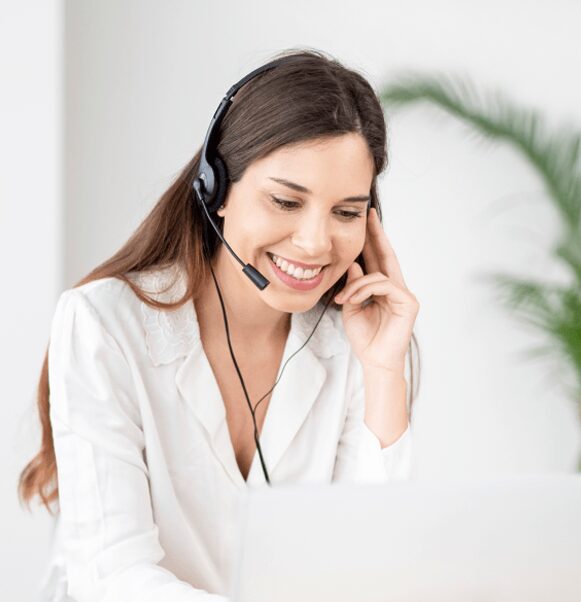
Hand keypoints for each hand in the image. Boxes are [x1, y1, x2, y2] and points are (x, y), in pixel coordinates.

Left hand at [334, 207, 419, 371]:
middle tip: (368, 214)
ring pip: (378, 273)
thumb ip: (353, 285)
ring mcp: (404, 294)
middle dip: (376, 234)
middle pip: (386, 255)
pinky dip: (364, 290)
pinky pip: (383, 285)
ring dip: (356, 284)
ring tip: (343, 299)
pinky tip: (353, 300)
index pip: (377, 259)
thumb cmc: (365, 337)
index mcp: (382, 288)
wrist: (374, 361)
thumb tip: (353, 262)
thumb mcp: (352, 306)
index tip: (365, 220)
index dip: (372, 239)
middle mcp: (396, 287)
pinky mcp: (408, 302)